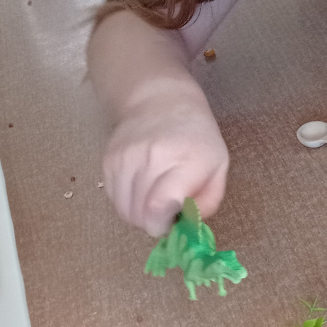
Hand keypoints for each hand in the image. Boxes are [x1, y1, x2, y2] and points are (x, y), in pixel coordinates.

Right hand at [103, 99, 228, 236]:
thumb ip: (208, 202)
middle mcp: (151, 158)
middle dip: (153, 221)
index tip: (172, 219)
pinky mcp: (108, 160)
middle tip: (166, 208)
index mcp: (185, 160)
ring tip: (153, 197)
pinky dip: (127, 201)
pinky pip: (113, 198)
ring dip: (139, 214)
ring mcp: (125, 159)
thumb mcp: (218, 166)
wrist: (160, 100)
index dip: (163, 223)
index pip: (159, 207)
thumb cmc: (196, 138)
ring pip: (123, 211)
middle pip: (140, 215)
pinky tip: (140, 186)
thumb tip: (186, 226)